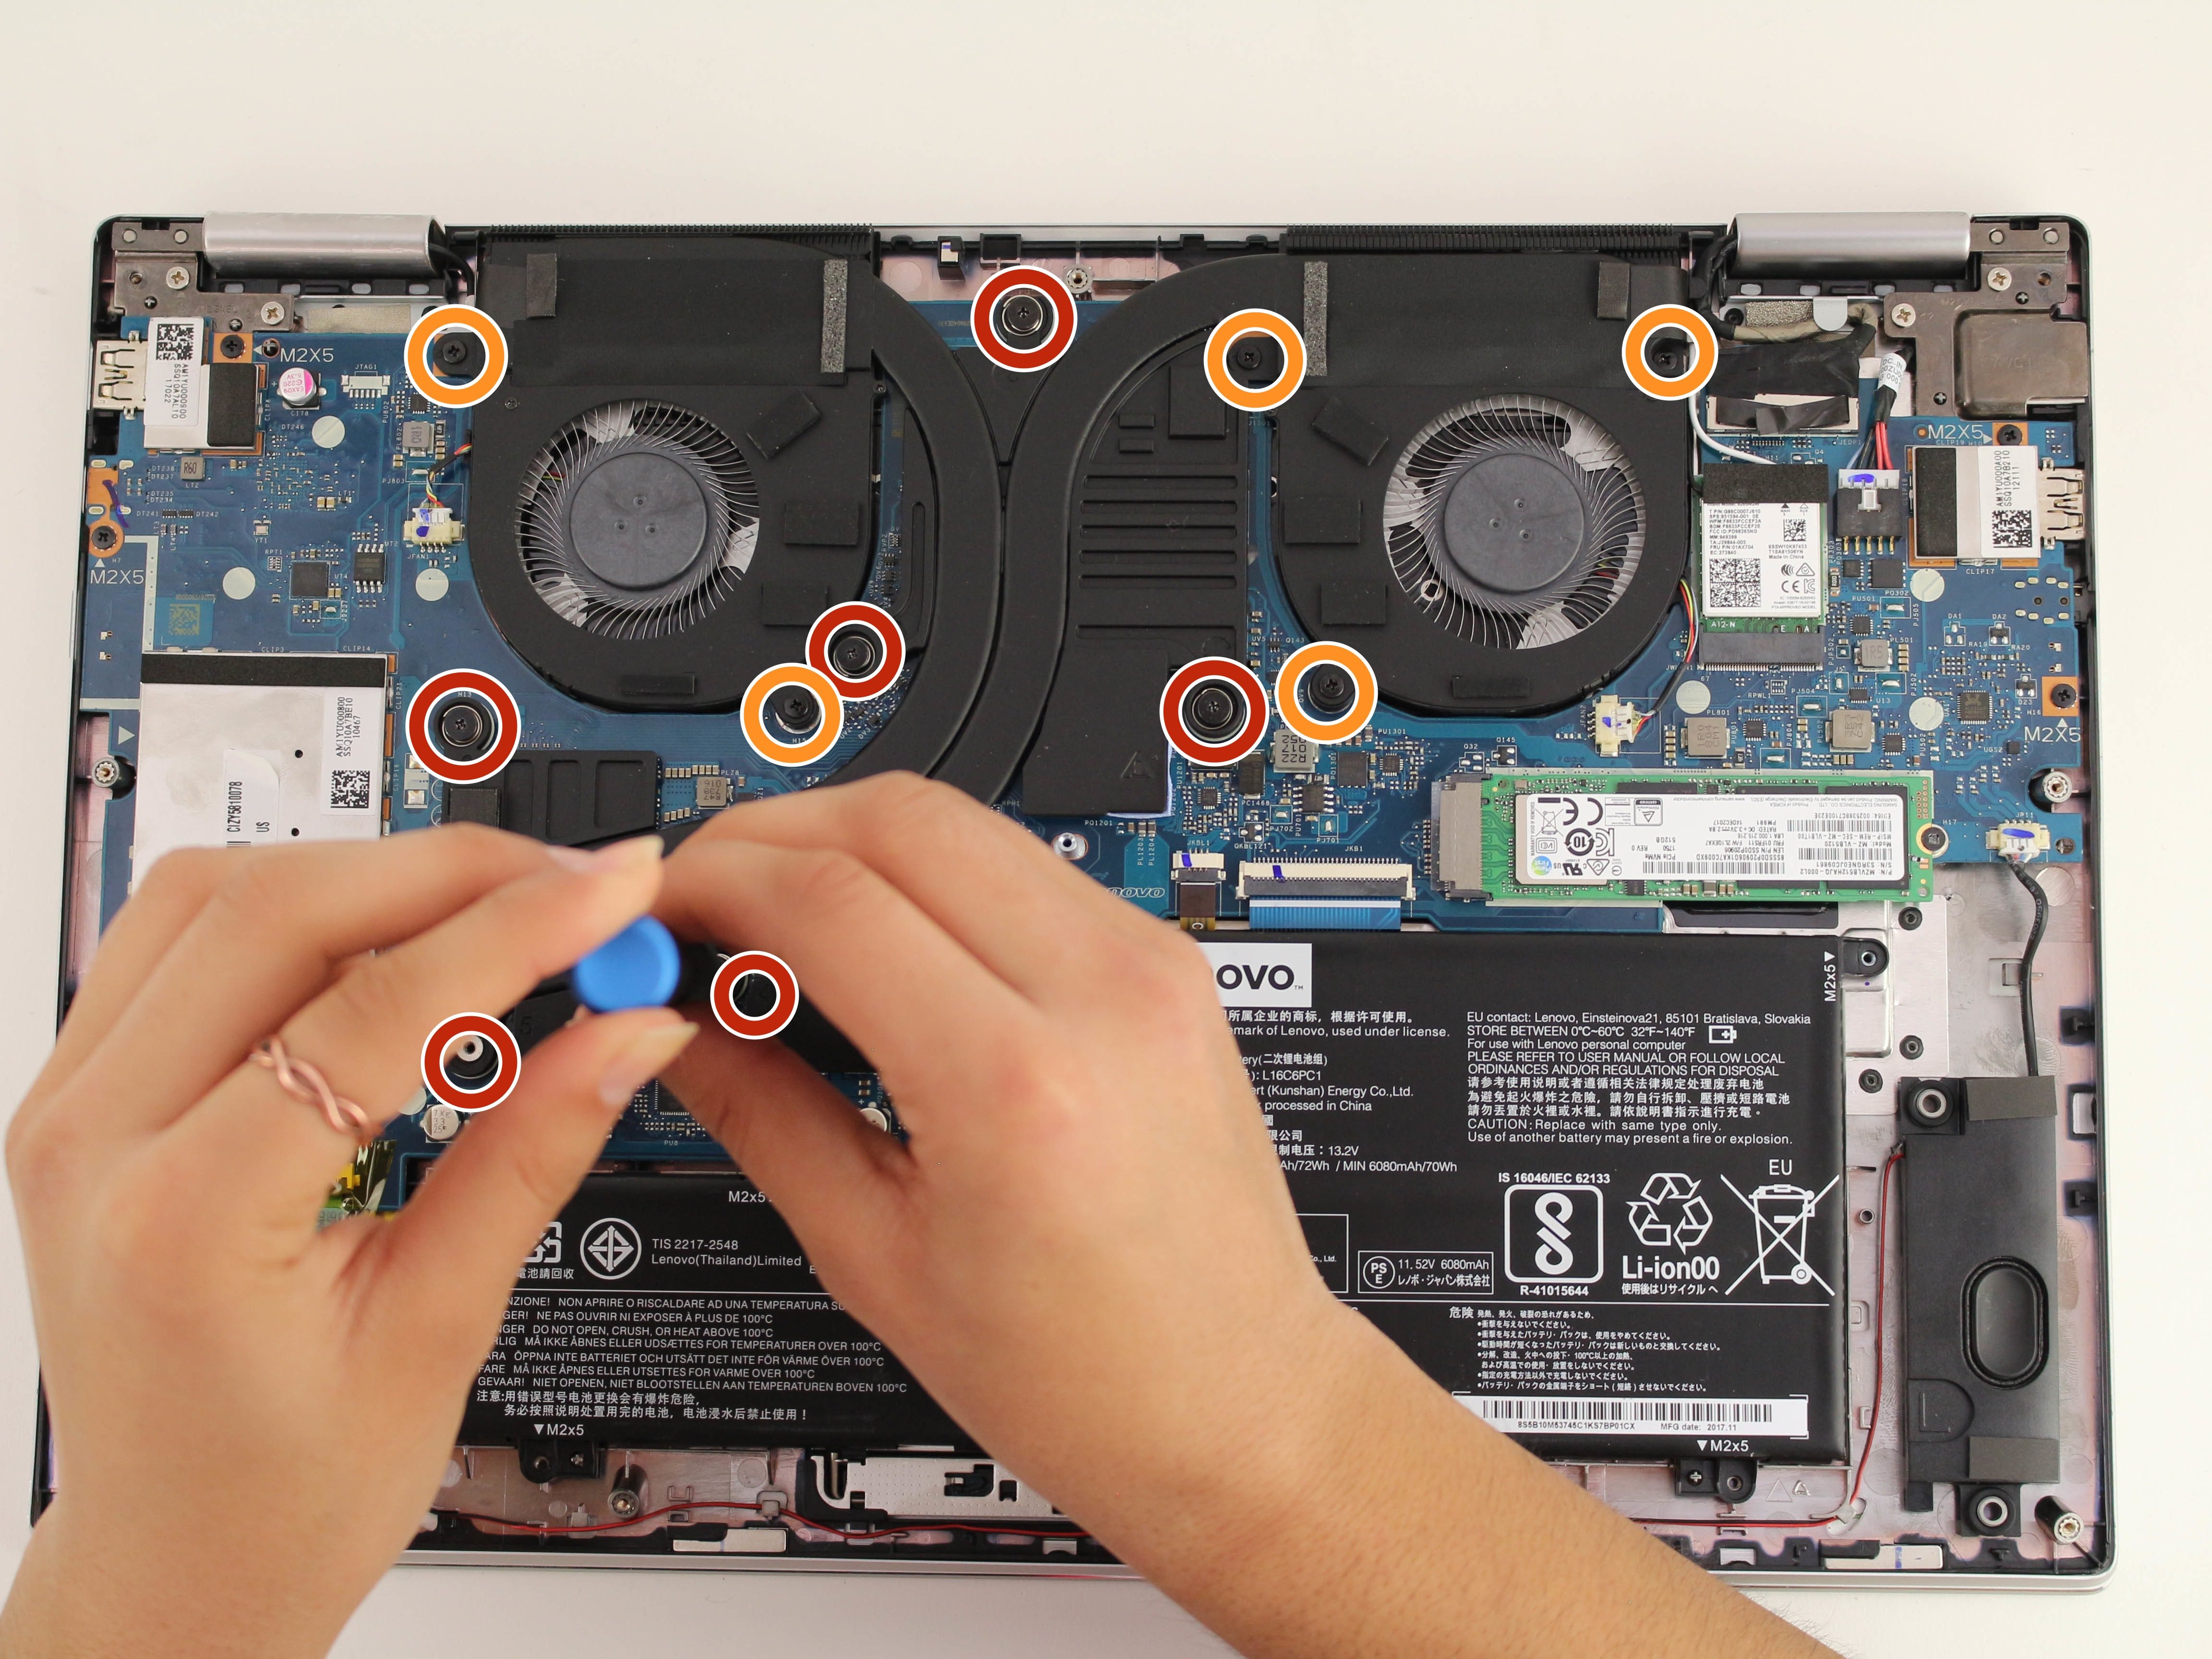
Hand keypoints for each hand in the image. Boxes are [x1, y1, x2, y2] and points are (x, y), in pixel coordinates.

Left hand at [3, 829, 694, 1658]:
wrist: (175, 1555)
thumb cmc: (278, 1490)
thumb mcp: (435, 1329)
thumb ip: (530, 1154)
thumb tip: (630, 1031)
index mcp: (183, 1224)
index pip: (374, 1009)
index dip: (520, 929)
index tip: (616, 891)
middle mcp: (96, 1143)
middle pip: (278, 909)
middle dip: (452, 870)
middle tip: (576, 883)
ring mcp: (70, 1106)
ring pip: (214, 891)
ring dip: (368, 868)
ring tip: (493, 899)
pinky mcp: (81, 1089)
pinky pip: (178, 930)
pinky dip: (295, 900)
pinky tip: (384, 929)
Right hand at [656, 774, 1825, 1658]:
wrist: (1258, 1416)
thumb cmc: (1104, 1382)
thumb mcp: (891, 1256)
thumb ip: (780, 1111)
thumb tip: (694, 1023)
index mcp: (1017, 1072)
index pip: (826, 885)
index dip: (718, 876)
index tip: (662, 905)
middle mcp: (1103, 988)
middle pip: (900, 809)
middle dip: (777, 825)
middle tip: (707, 898)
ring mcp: (1152, 968)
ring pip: (968, 817)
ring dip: (858, 843)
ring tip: (783, 932)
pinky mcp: (1174, 974)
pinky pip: (1025, 870)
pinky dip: (932, 880)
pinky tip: (883, 957)